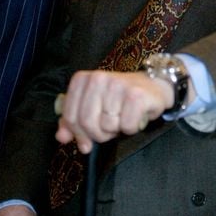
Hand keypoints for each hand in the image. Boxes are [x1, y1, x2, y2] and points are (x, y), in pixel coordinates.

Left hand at [55, 69, 174, 152]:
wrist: (153, 87)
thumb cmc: (119, 99)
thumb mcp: (92, 107)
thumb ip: (73, 122)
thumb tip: (61, 138)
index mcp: (83, 79)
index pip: (70, 117)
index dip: (78, 134)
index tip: (87, 138)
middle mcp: (98, 77)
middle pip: (87, 123)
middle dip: (99, 134)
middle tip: (110, 128)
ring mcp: (117, 85)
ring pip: (107, 126)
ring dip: (116, 130)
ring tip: (123, 118)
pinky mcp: (136, 95)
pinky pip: (126, 126)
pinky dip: (131, 128)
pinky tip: (135, 117)